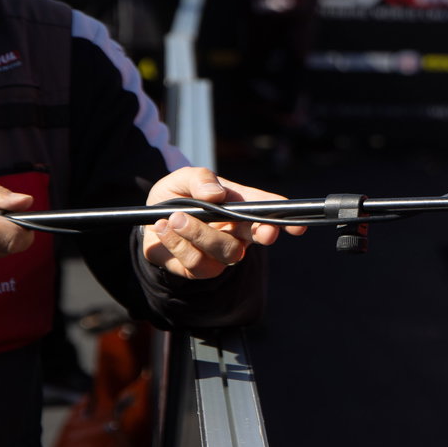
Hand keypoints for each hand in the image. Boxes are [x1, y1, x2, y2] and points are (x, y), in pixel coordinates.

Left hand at [140, 166, 304, 279]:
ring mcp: (219, 253)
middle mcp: (236, 231)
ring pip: (226, 251)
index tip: (297, 226)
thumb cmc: (177, 195)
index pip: (269, 211)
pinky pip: (196, 264)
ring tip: (175, 218)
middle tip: (264, 231)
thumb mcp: (185, 177)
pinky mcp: (199, 269)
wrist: (150, 219)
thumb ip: (201, 179)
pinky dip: (177, 244)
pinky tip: (164, 228)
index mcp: (240, 206)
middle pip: (257, 236)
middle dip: (262, 232)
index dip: (286, 219)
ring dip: (199, 233)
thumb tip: (215, 194)